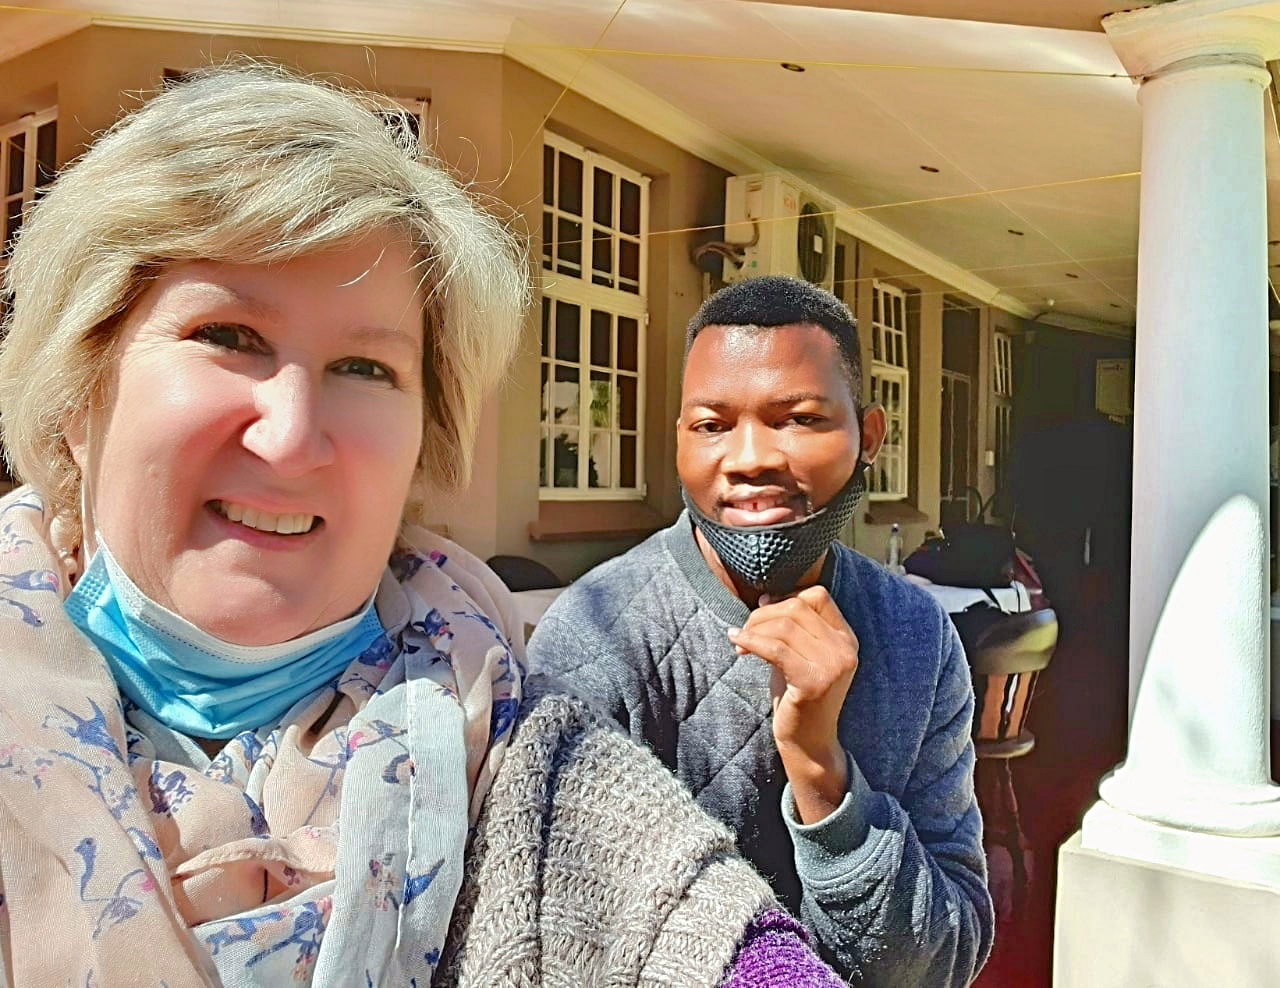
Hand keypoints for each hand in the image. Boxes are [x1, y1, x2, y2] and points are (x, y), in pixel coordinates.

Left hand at [728, 586, 858, 823]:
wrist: (807, 744)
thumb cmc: (798, 697)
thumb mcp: (799, 655)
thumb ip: (791, 627)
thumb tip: (766, 596)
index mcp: (847, 639)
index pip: (818, 596)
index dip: (786, 596)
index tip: (763, 609)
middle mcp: (846, 650)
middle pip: (797, 607)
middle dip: (763, 614)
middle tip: (745, 630)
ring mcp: (834, 665)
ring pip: (784, 626)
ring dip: (754, 629)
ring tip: (740, 642)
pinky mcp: (814, 682)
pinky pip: (775, 649)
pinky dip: (751, 642)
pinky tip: (737, 644)